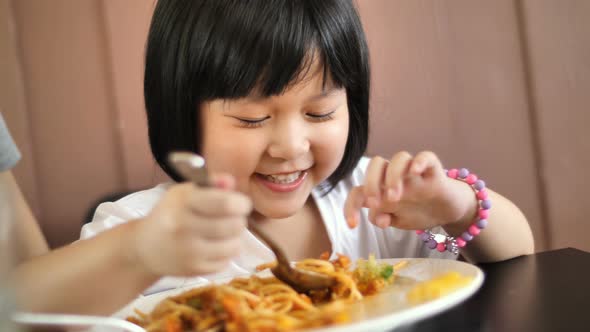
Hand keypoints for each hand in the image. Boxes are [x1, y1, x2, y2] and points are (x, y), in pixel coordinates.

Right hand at [130, 174, 251, 276]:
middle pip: (234, 225)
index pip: (225, 203)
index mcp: (182, 202)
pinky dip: (225, 254)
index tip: (242, 204)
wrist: (145, 247)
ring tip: (226, 232)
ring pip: (234, 246)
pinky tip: (215, 247)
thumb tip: (230, 182)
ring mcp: (188, 251)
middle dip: (239, 220)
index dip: (241, 203)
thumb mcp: (185, 193)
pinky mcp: (193, 269)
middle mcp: (183, 227)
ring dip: (235, 238)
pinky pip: (226, 262)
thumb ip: (210, 183)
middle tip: (233, 218)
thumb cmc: (172, 214)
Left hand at [344, 151, 474, 229]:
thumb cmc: (417, 212)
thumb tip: (379, 219)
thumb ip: (384, 218)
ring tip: (395, 198)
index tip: (352, 225)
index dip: (351, 206)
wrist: (447, 211)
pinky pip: (426, 156)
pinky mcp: (434, 171)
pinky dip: (420, 161)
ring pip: (399, 158)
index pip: (359, 190)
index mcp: (381, 189)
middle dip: (371, 183)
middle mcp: (395, 176)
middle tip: (376, 203)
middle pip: (376, 164)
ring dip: (393, 176)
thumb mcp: (397, 220)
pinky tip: (415, 171)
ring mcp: (414, 172)